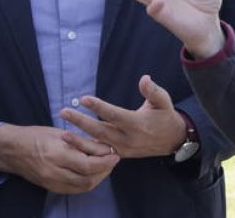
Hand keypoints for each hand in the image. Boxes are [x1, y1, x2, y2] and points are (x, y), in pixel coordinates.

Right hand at [0, 124, 117, 194]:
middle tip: (112, 161)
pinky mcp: (51, 188)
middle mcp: (54, 172)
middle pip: (88, 179)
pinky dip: (86, 183)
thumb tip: (104, 147)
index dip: (105, 162)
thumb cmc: (36, 136)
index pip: (88, 165)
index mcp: (57, 154)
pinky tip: (91, 173)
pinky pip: (74, 189)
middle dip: (104, 171)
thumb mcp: (60, 133)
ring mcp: (52, 183)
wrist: (13, 150)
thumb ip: (82, 142)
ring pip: (83, 187)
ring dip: (97, 178)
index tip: (115, 155)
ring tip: (105, 167)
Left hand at [60, 75, 187, 158]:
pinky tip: (73, 145)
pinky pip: (100, 154)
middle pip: (101, 131)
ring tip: (63, 134)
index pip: (114, 115)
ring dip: (79, 141)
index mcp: (138, 124)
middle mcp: (129, 139)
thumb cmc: (165, 116)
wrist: (172, 141)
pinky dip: (86, 151)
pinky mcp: (119, 155)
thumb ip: (153, 91)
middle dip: (81, 122)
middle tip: (64, 112)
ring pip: (98, 146)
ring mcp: (123, 149)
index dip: (99, 107)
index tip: (83, 98)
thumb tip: (144, 78)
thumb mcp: (164, 101)